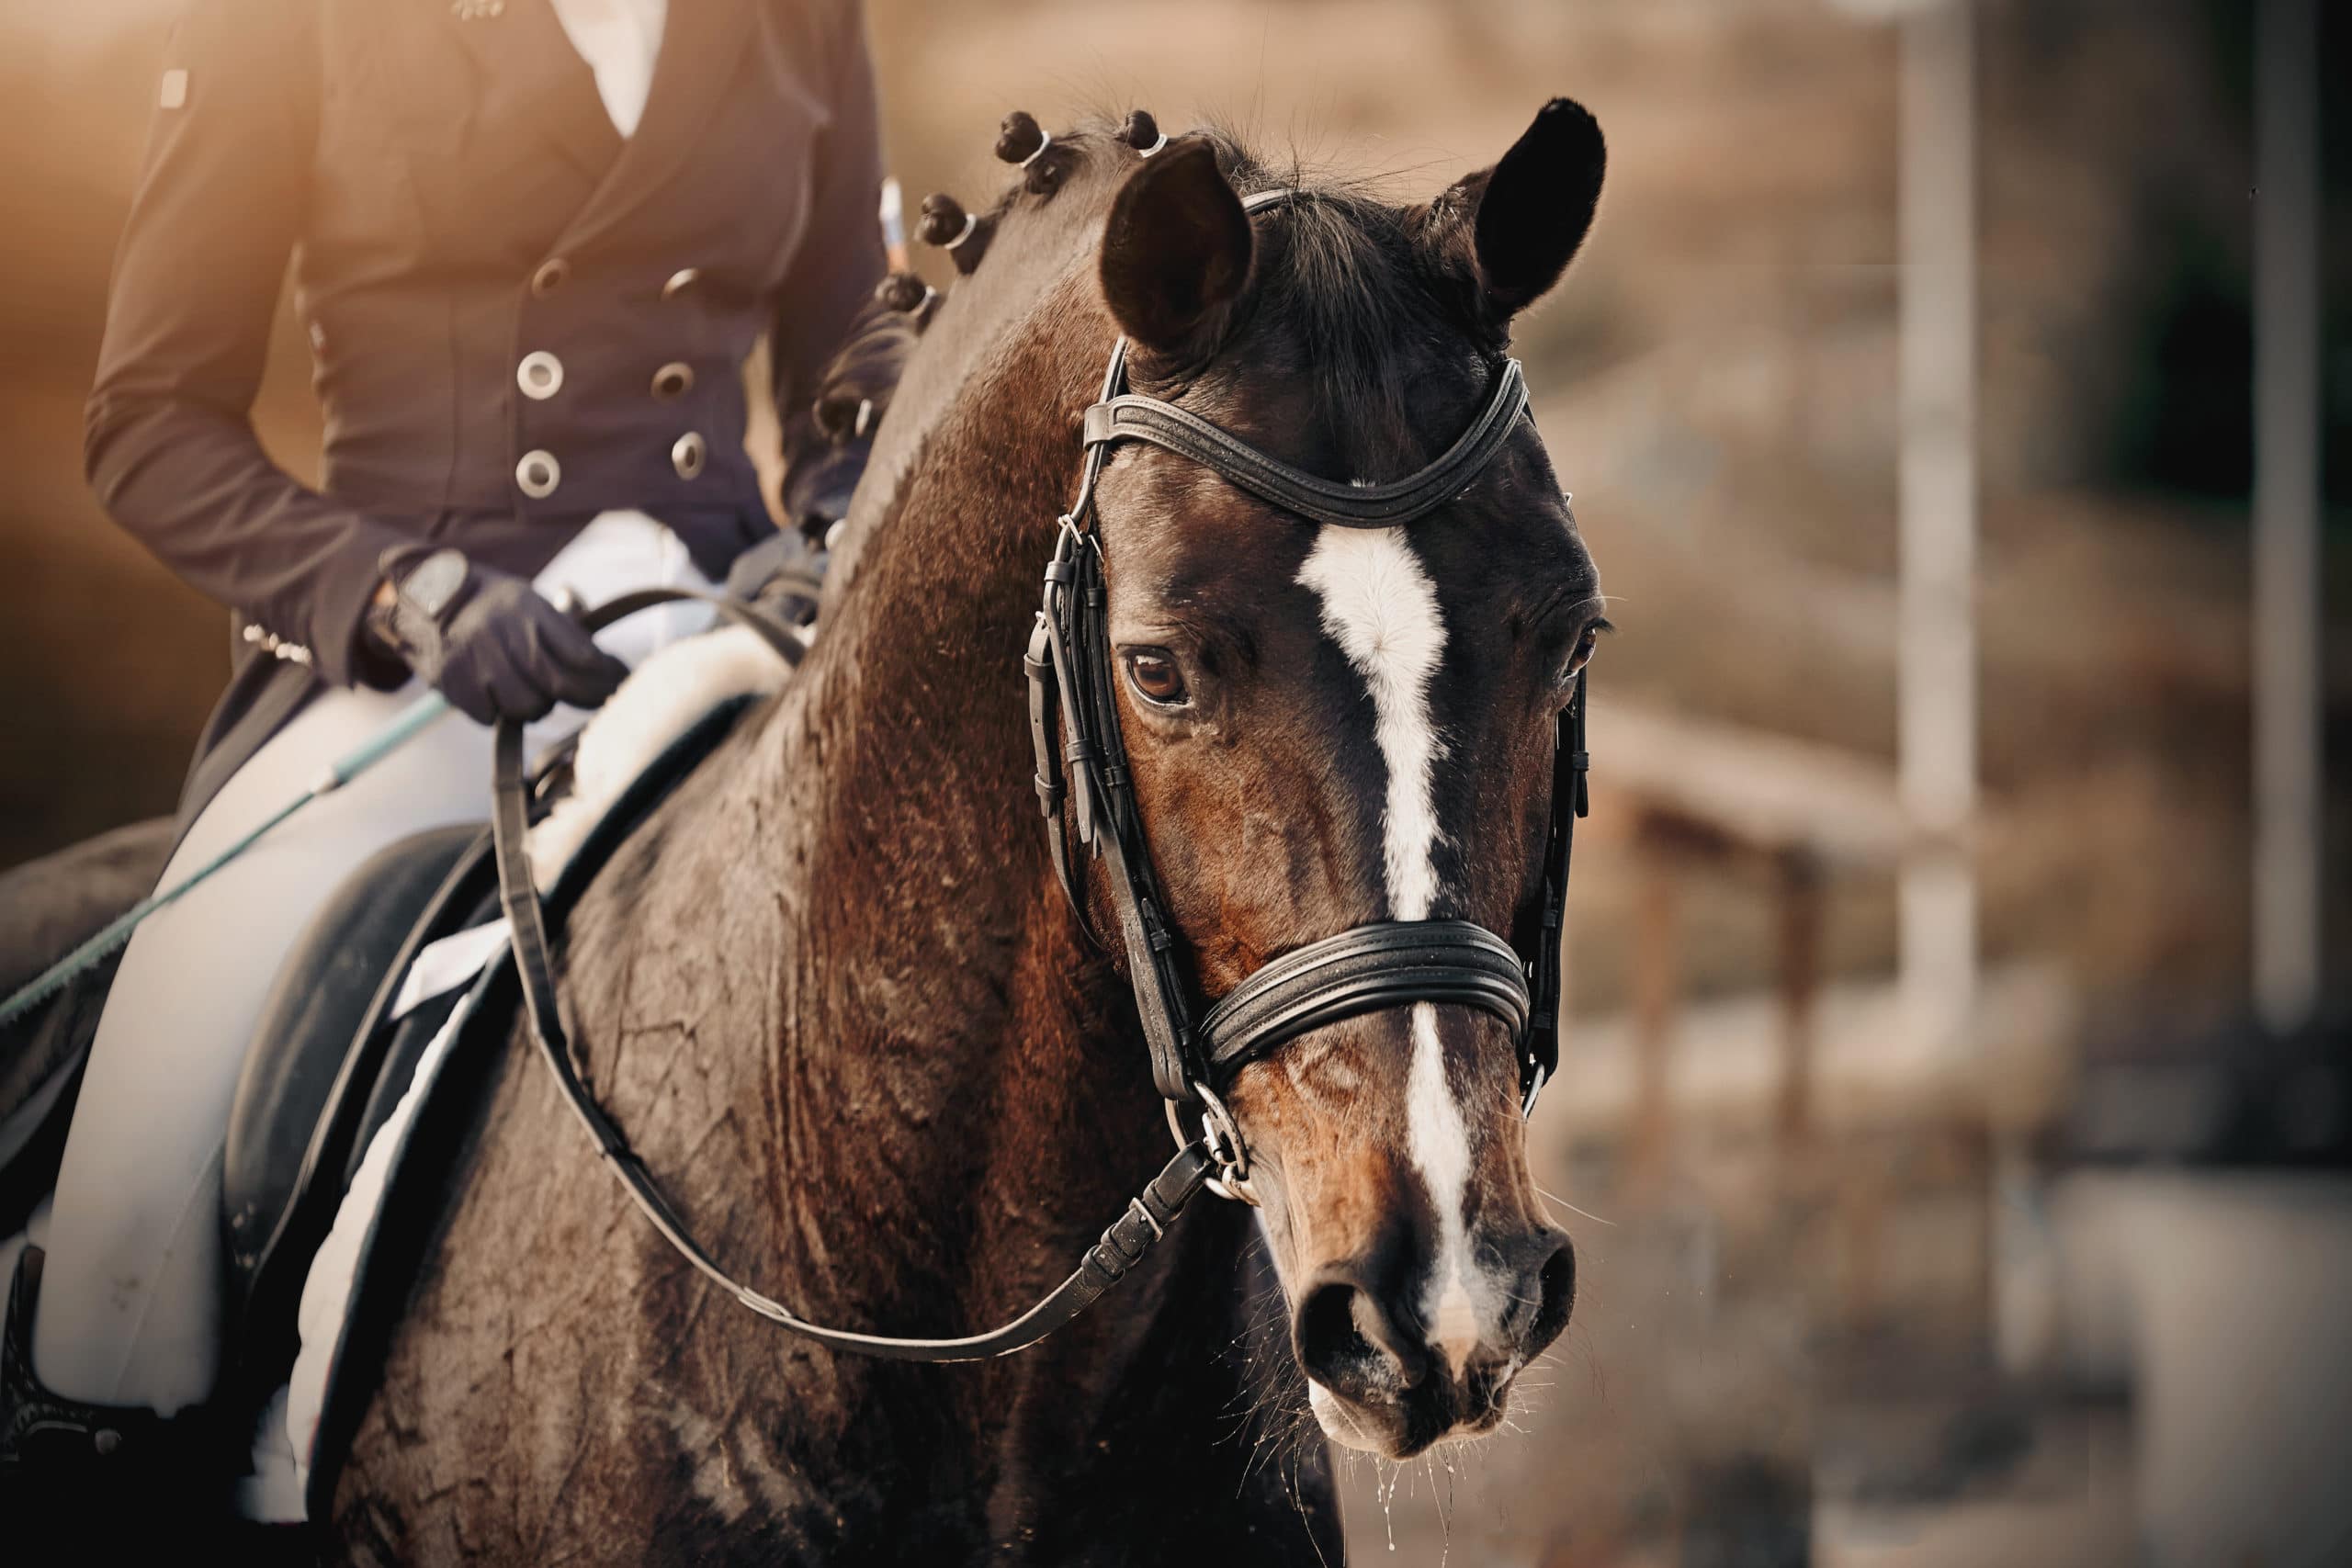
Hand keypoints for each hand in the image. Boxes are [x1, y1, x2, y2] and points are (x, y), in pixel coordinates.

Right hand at [375, 549, 628, 724]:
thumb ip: (563, 629)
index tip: (619, 683)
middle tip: (587, 697)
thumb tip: (609, 668)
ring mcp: (478, 659)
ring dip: (534, 705)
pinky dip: (498, 711)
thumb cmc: (489, 605)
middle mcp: (505, 632)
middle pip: (561, 686)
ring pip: (529, 707)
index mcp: (529, 609)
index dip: (607, 676)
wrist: (422, 597)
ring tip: (526, 689)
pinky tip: (494, 692)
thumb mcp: (527, 600)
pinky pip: (493, 717)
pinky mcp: (455, 682)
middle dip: (581, 697)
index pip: (583, 655)